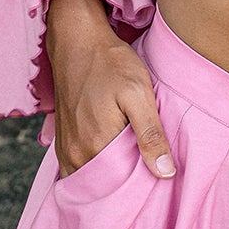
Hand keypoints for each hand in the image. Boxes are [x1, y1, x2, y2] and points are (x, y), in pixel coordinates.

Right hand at [45, 0, 175, 179]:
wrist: (78, 41)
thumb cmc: (111, 64)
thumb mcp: (138, 94)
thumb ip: (151, 135)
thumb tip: (166, 173)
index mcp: (96, 146)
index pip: (122, 187)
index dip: (142, 185)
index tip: (160, 181)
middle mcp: (75, 155)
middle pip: (106, 186)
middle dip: (127, 185)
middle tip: (151, 174)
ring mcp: (66, 149)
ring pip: (92, 179)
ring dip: (112, 177)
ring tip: (134, 166)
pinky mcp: (62, 142)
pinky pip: (79, 168)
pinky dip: (96, 169)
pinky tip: (114, 158)